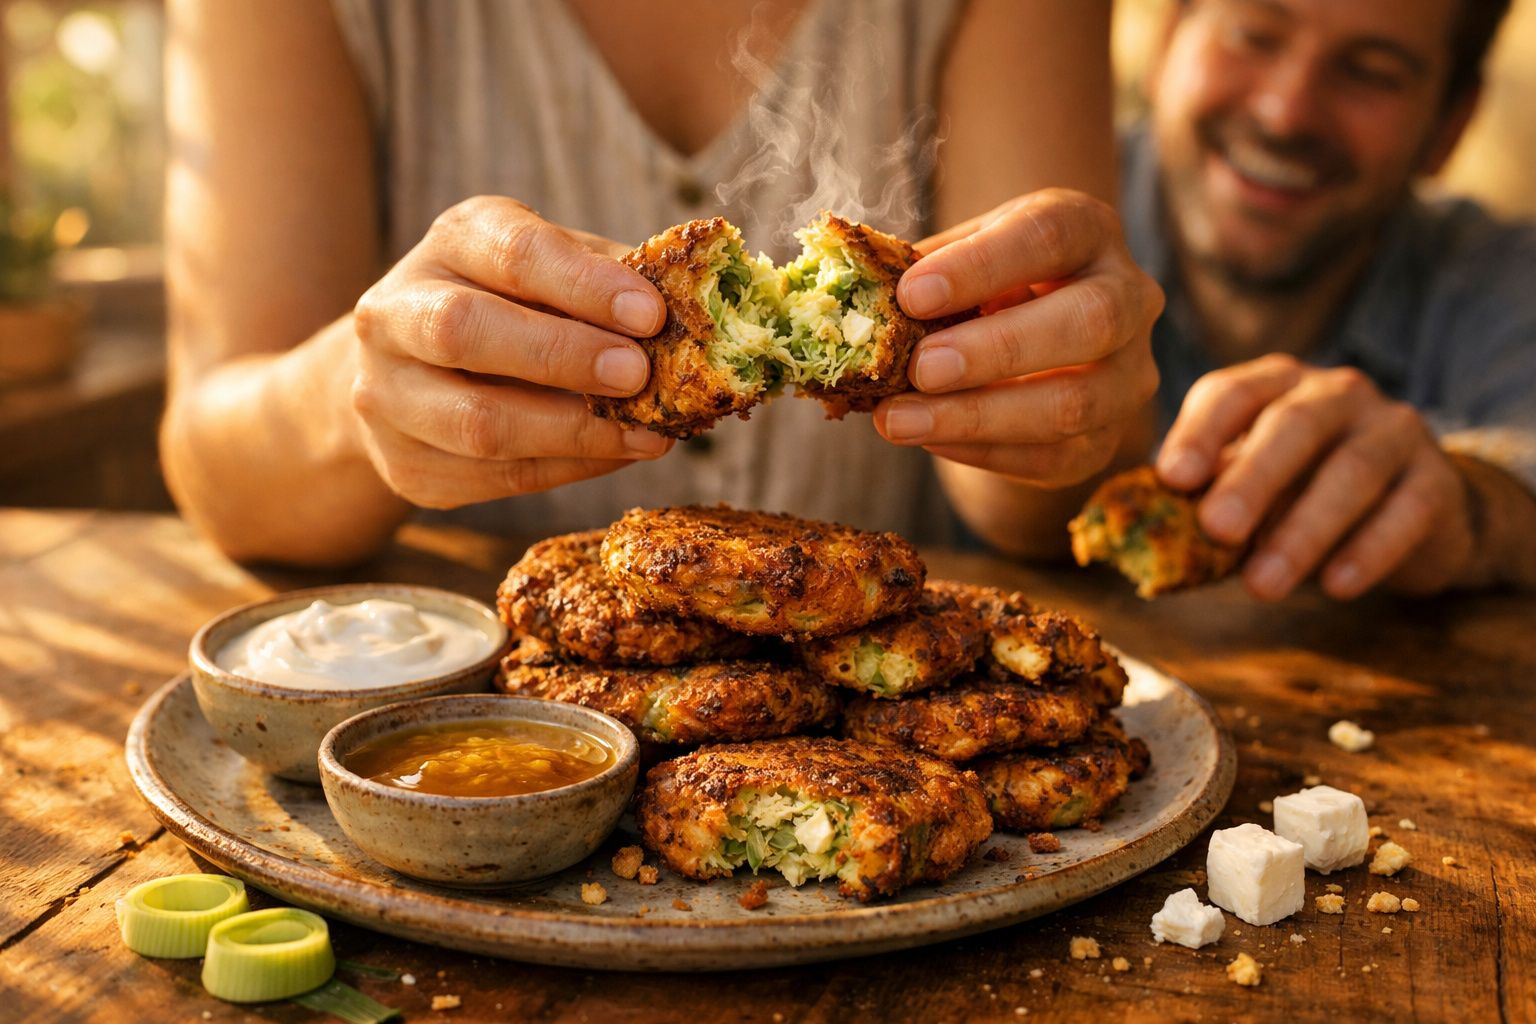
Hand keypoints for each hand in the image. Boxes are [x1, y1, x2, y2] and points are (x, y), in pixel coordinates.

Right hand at [349, 196, 672, 508]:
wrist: (417, 372)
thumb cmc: (517, 307)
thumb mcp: (558, 272)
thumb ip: (611, 282)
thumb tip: (690, 308)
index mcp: (452, 243)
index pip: (510, 252)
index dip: (582, 283)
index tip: (650, 313)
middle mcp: (396, 312)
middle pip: (465, 331)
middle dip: (562, 356)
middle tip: (638, 375)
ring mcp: (386, 394)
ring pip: (476, 422)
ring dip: (573, 432)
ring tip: (646, 433)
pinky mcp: (404, 466)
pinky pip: (493, 477)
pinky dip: (567, 469)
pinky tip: (617, 454)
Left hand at [873, 189, 1162, 485]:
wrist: (1026, 332)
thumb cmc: (981, 285)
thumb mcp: (955, 260)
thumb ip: (917, 274)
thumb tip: (858, 302)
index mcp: (1087, 231)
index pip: (1049, 236)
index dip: (981, 267)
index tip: (911, 294)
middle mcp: (1129, 297)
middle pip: (1090, 321)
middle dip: (998, 349)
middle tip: (920, 368)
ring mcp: (1129, 374)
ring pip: (1076, 403)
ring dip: (978, 417)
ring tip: (899, 420)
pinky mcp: (1105, 440)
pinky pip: (1055, 457)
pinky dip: (984, 453)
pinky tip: (929, 439)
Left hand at [1157, 354, 1476, 599]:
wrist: (1411, 508)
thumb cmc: (1300, 491)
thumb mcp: (1248, 486)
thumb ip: (1201, 501)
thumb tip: (1133, 540)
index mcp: (1275, 385)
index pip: (1231, 392)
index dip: (1200, 432)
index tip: (1172, 478)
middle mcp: (1336, 393)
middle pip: (1292, 426)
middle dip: (1252, 478)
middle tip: (1216, 528)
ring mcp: (1393, 430)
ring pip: (1352, 472)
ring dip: (1303, 531)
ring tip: (1263, 585)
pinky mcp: (1437, 480)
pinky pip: (1406, 512)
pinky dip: (1369, 551)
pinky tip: (1336, 586)